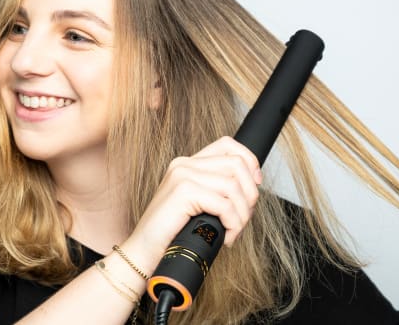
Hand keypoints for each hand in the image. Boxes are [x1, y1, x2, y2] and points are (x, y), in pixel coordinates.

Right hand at [124, 136, 260, 268]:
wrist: (143, 253)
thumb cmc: (171, 234)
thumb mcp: (198, 206)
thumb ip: (216, 190)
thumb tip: (252, 186)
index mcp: (187, 164)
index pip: (227, 145)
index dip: (249, 161)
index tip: (255, 184)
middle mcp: (184, 164)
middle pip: (237, 164)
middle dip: (249, 194)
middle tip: (241, 219)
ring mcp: (182, 176)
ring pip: (234, 185)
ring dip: (242, 214)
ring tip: (232, 231)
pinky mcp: (183, 192)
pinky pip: (225, 204)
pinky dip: (233, 224)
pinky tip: (225, 238)